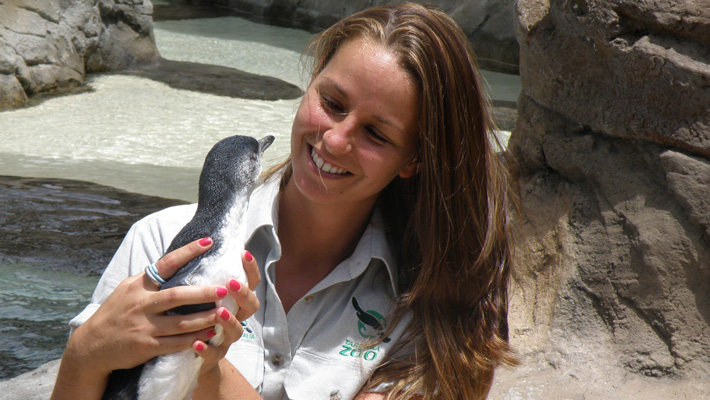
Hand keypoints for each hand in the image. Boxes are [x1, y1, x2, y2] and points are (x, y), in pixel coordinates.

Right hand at [65, 237, 229, 376]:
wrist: (91, 347)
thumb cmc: (115, 313)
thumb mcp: (127, 290)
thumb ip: (149, 279)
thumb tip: (174, 263)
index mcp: (138, 286)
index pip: (166, 264)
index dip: (188, 252)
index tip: (208, 242)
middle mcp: (141, 304)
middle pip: (177, 296)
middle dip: (202, 292)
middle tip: (223, 288)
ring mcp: (144, 326)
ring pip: (181, 322)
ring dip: (205, 318)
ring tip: (224, 313)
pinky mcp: (146, 346)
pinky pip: (175, 343)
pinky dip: (194, 339)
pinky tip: (210, 334)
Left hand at [192, 250, 260, 374]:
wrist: (193, 353)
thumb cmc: (197, 315)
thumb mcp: (202, 294)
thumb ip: (206, 276)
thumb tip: (203, 243)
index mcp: (235, 301)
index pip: (251, 282)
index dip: (250, 269)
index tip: (243, 253)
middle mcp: (236, 318)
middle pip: (251, 306)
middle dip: (243, 294)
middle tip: (231, 283)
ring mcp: (226, 338)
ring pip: (237, 331)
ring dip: (230, 321)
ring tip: (219, 311)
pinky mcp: (213, 355)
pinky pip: (214, 354)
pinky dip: (207, 349)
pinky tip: (196, 343)